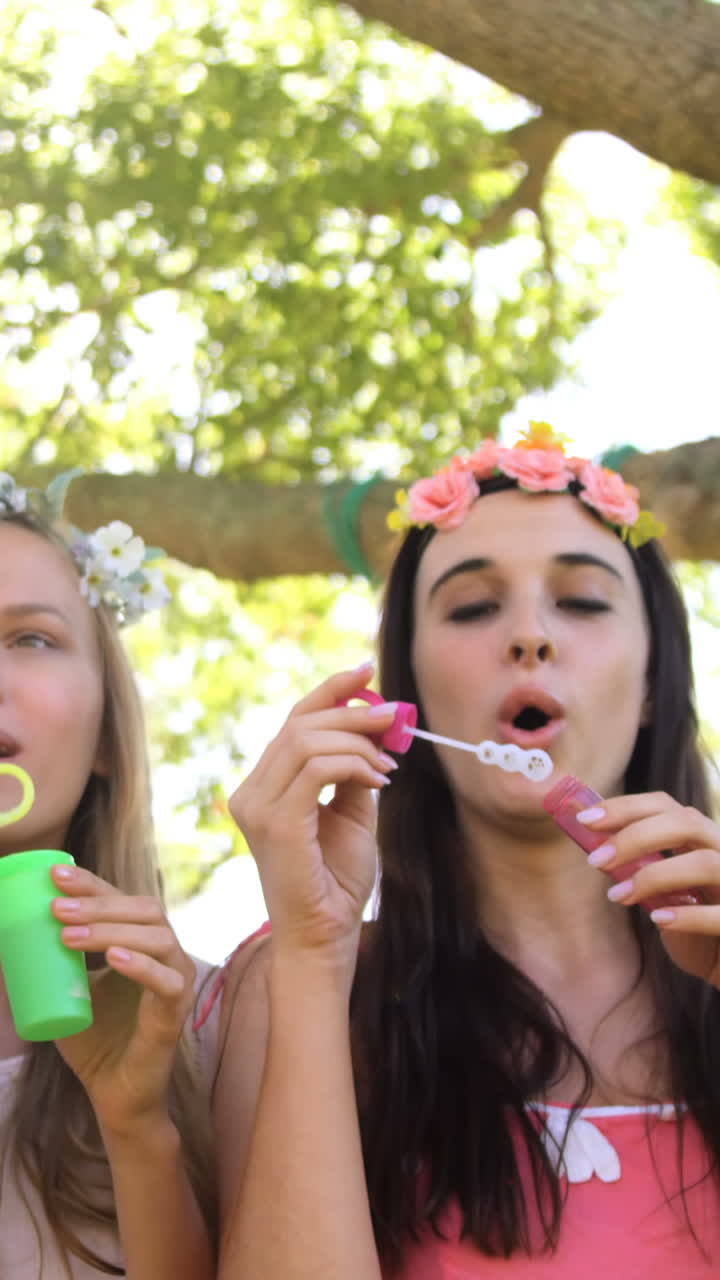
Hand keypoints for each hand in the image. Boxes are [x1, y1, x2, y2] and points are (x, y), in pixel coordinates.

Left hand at [50, 863, 195, 1137]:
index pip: (121, 900)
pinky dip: (141, 966)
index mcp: (141, 941)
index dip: (91, 884)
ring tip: (70, 936)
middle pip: (143, 909)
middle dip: (98, 903)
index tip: (55, 877)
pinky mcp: (176, 1011)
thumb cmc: (94, 1040)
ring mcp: (176, 980)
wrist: (114, 1094)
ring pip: (157, 937)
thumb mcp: (66, 991)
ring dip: (111, 931)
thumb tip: (7, 937)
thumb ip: (49, 964)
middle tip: (57, 907)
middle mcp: (165, 953)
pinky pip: (166, 981)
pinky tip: (113, 959)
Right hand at [227, 663, 396, 959]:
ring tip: (388, 767)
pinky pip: (315, 768)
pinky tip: (378, 780)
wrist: (326, 936)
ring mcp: (256, 807)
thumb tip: (375, 726)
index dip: (329, 691)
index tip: (366, 672)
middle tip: (395, 718)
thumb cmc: (336, 881)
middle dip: (353, 712)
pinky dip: (353, 764)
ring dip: (358, 743)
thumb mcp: (353, 812)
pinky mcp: (275, 823)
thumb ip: (355, 770)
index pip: (293, 722)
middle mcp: (250, 791)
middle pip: (301, 724)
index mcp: (264, 786)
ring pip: (307, 740)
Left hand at [578, 792, 719, 985]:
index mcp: (702, 838)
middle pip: (687, 823)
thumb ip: (642, 866)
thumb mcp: (665, 889)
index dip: (626, 807)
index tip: (586, 820)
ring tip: (618, 896)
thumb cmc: (692, 922)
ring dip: (654, 876)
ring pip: (706, 863)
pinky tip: (658, 920)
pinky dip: (687, 915)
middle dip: (636, 836)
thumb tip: (596, 850)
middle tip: (596, 860)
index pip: (666, 806)